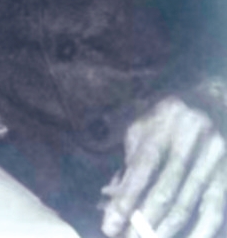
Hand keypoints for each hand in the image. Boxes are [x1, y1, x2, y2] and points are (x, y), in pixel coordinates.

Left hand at [101, 96, 226, 237]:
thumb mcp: (144, 128)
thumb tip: (112, 197)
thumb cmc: (168, 118)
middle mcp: (191, 138)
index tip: (110, 225)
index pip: (142, 168)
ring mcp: (214, 157)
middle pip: (165, 190)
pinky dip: (199, 231)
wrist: (211, 100)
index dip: (126, 199)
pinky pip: (214, 209)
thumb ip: (129, 160)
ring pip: (187, 203)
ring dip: (165, 230)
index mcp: (164, 123)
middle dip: (143, 220)